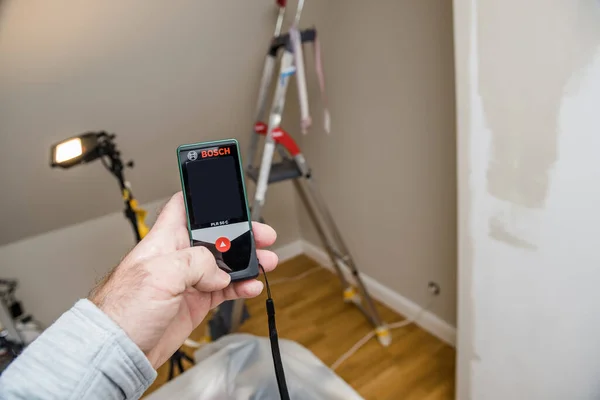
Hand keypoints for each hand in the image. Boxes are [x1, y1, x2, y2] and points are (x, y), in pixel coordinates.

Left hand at [89, 192, 277, 367]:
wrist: (120, 351)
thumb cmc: (123, 311)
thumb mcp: (160, 275)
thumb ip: (195, 263)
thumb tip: (218, 271)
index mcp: (166, 240)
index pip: (185, 206)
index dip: (206, 197)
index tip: (227, 191)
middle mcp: (179, 256)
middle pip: (216, 235)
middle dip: (242, 233)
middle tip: (262, 235)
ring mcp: (189, 280)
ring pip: (226, 263)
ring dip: (248, 261)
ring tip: (267, 262)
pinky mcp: (196, 302)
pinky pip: (225, 288)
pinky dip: (242, 286)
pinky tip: (251, 286)